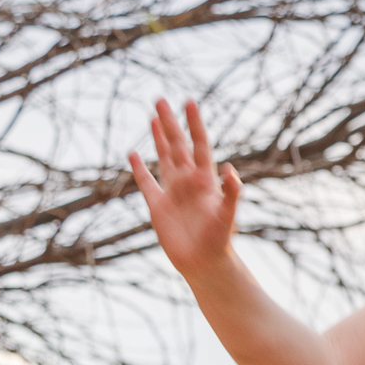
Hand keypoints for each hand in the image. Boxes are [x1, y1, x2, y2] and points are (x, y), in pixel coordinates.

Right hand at [128, 99, 240, 278]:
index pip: (200, 145)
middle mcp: (188, 182)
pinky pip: (147, 183)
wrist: (204, 264)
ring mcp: (173, 192)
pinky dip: (139, 169)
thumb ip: (231, 193)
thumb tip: (231, 170)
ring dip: (158, 138)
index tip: (189, 102)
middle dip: (170, 123)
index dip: (194, 124)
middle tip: (160, 99)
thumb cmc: (219, 241)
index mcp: (205, 180)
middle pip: (177, 146)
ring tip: (153, 117)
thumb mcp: (227, 216)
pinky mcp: (158, 207)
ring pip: (163, 158)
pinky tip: (133, 154)